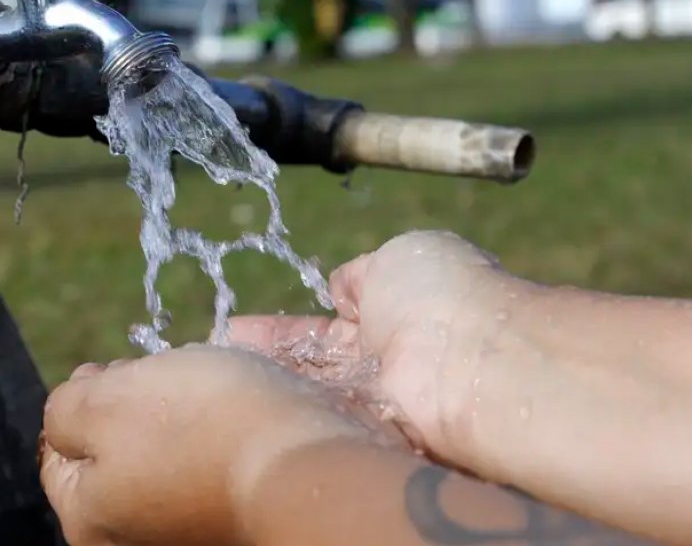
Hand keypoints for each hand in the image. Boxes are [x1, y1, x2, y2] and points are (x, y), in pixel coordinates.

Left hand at [39, 345, 395, 545]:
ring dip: (178, 417)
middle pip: (114, 454)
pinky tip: (237, 414)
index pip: (58, 454)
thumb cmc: (199, 426)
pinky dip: (218, 436)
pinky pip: (211, 466)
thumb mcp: (103, 402)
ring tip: (206, 389)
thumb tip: (68, 414)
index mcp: (89, 521)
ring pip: (164, 455)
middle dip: (131, 405)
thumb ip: (64, 409)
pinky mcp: (235, 519)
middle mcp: (135, 541)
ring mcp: (188, 533)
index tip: (111, 366)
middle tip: (160, 374)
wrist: (309, 465)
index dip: (81, 397)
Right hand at [229, 230, 532, 455]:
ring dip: (268, 382)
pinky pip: (320, 419)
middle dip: (267, 357)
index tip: (239, 328)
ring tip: (216, 375)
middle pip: (313, 362)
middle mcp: (385, 360)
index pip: (328, 323)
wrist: (475, 361)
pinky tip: (241, 400)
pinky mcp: (371, 435)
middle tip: (218, 353)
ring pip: (311, 391)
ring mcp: (377, 400)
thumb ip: (362, 274)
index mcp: (395, 310)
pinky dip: (285, 409)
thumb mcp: (398, 257)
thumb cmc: (443, 295)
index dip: (284, 328)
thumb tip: (341, 285)